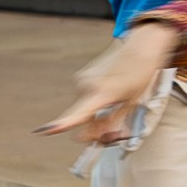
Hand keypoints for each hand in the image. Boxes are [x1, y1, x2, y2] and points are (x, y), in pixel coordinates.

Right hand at [39, 21, 175, 142]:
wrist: (139, 48)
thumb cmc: (139, 74)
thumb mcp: (131, 103)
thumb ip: (114, 122)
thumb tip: (101, 138)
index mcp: (103, 93)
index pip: (80, 113)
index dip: (64, 124)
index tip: (47, 130)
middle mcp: (88, 85)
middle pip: (82, 116)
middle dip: (93, 127)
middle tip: (111, 132)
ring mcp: (82, 78)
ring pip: (83, 107)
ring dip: (93, 113)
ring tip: (114, 105)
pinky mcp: (81, 75)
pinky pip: (84, 96)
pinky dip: (92, 102)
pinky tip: (108, 95)